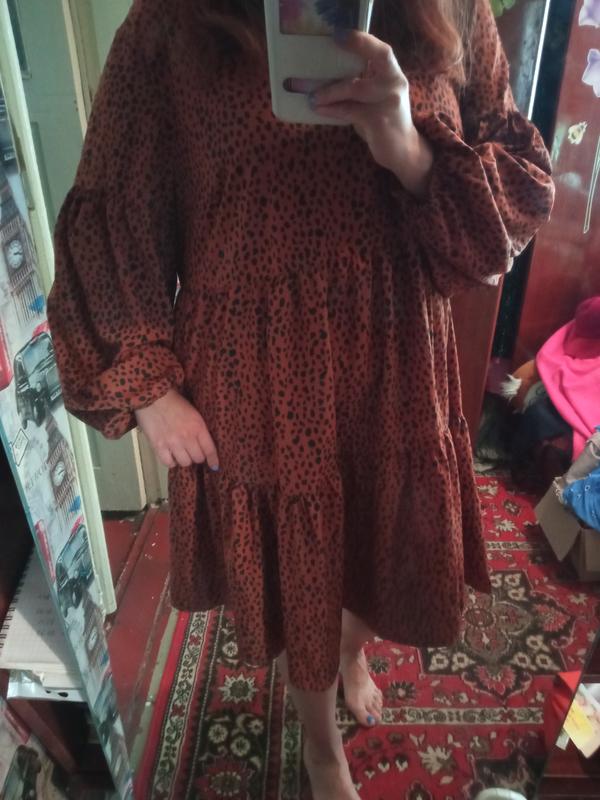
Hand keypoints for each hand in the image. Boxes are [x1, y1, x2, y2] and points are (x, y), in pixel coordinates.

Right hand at [134, 388, 218, 469]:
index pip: (209, 449)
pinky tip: (170, 455)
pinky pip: (168, 463)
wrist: (153, 397)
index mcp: (198, 427)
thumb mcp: (193, 413)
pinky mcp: (158, 446)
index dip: (213, 460)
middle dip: (197, 456)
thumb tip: (203, 444)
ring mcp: (172, 442)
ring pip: (185, 463)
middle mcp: (187, 437)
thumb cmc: (174, 402)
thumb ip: (199, 428)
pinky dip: (171, 461)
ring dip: (184, 459)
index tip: (214, 466)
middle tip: (192, 452)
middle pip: (198, 458)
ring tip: (180, 453)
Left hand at [309, 30, 433, 196]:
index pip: (383, 52)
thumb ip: (361, 86)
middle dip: (353, 49)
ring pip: (355, 88)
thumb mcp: (376, 99)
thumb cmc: (384, 122)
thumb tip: (328, 78)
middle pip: (374, 61)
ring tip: (312, 96)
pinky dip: (332, 110)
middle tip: (325, 52)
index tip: (340, 35)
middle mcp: (395, 85)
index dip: (363, 41)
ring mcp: (388, 102)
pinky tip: (319, 109)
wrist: (403, 151)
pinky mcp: (379, 121)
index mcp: (394, 76)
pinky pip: (350, 111)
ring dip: (330, 91)